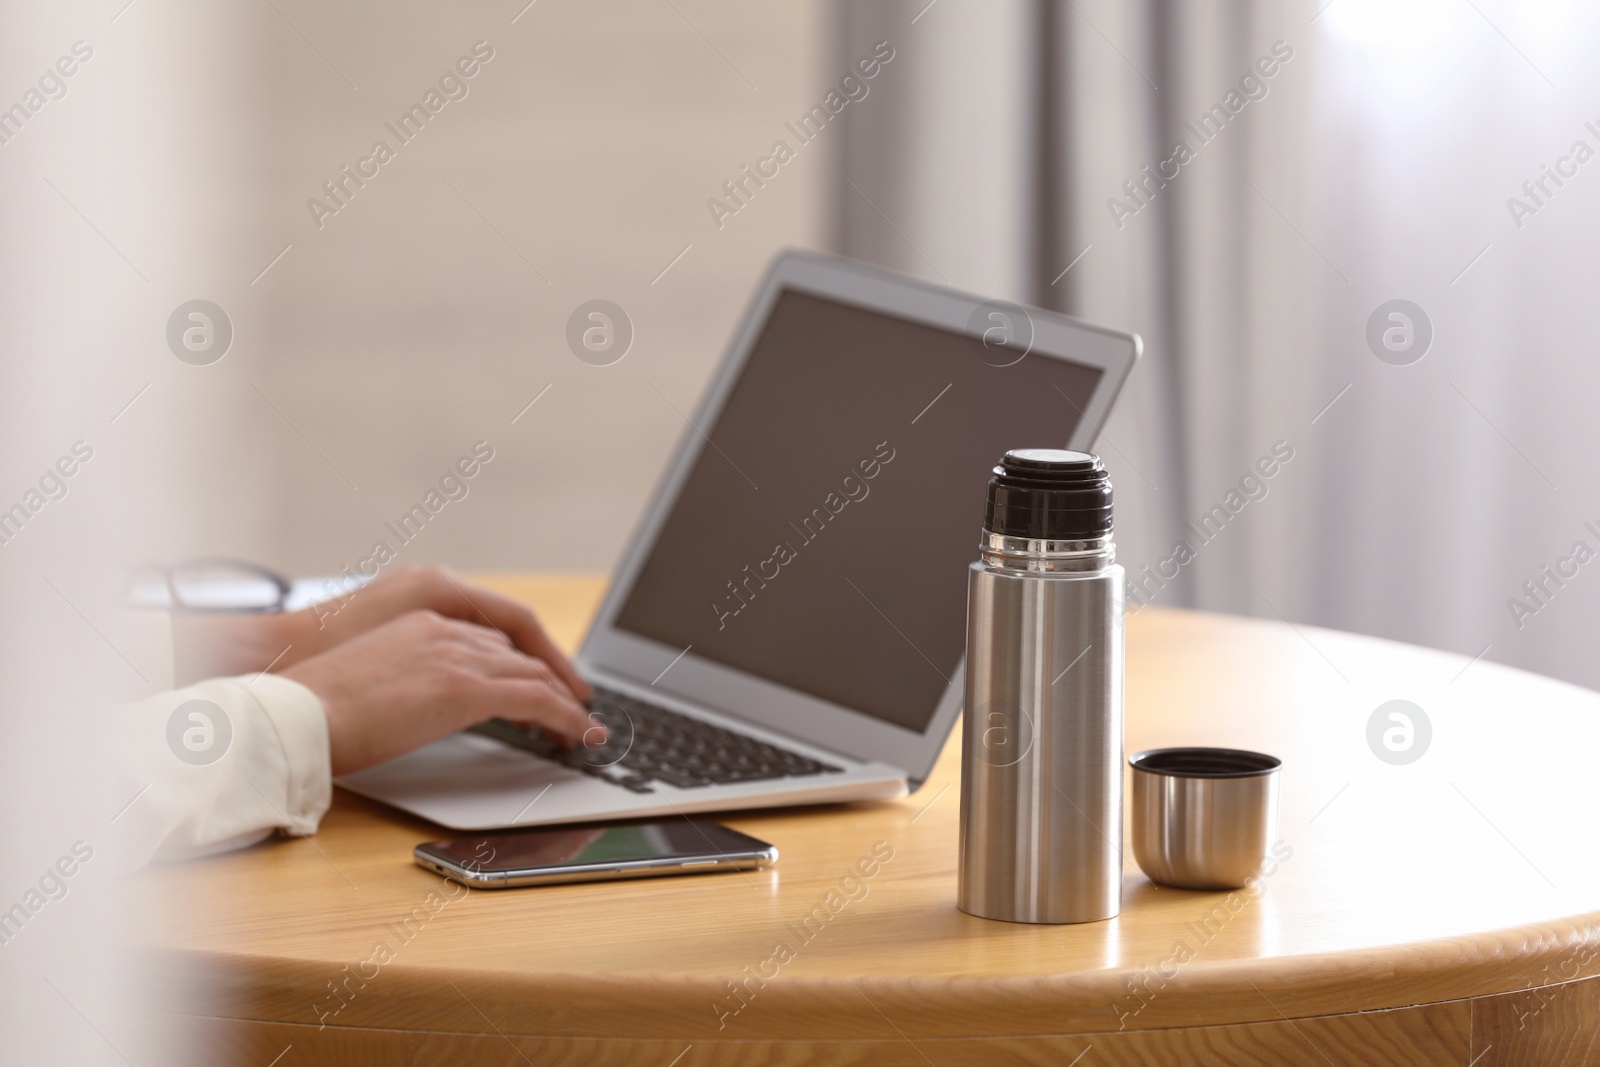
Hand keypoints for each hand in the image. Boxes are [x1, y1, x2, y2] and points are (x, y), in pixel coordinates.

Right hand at [281, 610, 597, 776]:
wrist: (295, 714)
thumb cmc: (317, 710)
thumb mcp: (373, 679)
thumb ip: (410, 679)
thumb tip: (424, 706)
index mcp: (420, 621)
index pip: (489, 638)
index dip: (521, 665)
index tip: (539, 687)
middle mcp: (444, 629)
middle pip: (518, 653)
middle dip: (551, 683)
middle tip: (571, 712)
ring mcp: (455, 656)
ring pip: (534, 674)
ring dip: (564, 703)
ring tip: (581, 729)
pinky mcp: (464, 688)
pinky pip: (536, 699)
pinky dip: (566, 717)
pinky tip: (579, 736)